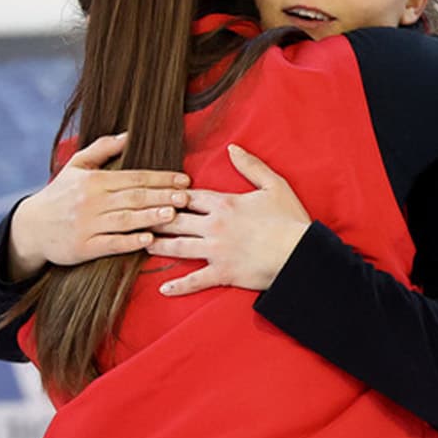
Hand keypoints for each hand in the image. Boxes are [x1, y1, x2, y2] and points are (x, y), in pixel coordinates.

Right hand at [5, 132, 190, 281]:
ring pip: (125, 220)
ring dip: (151, 217)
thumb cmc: (59, 194)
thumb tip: (129, 134)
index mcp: (93, 181)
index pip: (133, 177)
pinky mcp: (83, 247)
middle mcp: (91, 202)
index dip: (160, 178)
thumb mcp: (76, 166)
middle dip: (162, 196)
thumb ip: (102, 149)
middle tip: (186, 197)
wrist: (31, 226)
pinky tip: (149, 239)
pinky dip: (130, 242)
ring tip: (173, 215)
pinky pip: (111, 244)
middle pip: (133, 197)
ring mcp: (87, 225)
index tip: (183, 179)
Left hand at [155, 145, 311, 296]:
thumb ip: (251, 165)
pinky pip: (195, 280)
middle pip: (175, 219)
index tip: (153, 194)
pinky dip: (178, 286)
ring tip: (141, 244)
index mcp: (224, 203)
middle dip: (155, 218)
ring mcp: (216, 251)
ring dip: (158, 245)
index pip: (187, 196)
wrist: (302, 253)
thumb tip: (232, 148)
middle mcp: (214, 226)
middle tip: (136, 217)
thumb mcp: (274, 185)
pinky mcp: (223, 273)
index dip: (169, 194)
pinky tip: (162, 288)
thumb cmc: (290, 219)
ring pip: (178, 247)